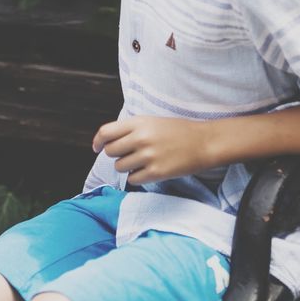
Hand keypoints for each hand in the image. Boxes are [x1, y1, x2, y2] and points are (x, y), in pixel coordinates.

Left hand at [93, 115, 211, 184]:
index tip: (96, 147)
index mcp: (139, 123)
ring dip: (125, 166)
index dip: (97, 141)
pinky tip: (146, 171)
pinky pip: (132, 179)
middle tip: (127, 154)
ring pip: (119, 166)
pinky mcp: (156, 173)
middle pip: (110, 151)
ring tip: (139, 161)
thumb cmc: (176, 131)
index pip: (106, 132)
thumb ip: (130, 129)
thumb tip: (107, 141)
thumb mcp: (151, 121)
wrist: (203, 142)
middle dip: (116, 154)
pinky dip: (136, 177)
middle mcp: (141, 138)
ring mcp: (148, 156)